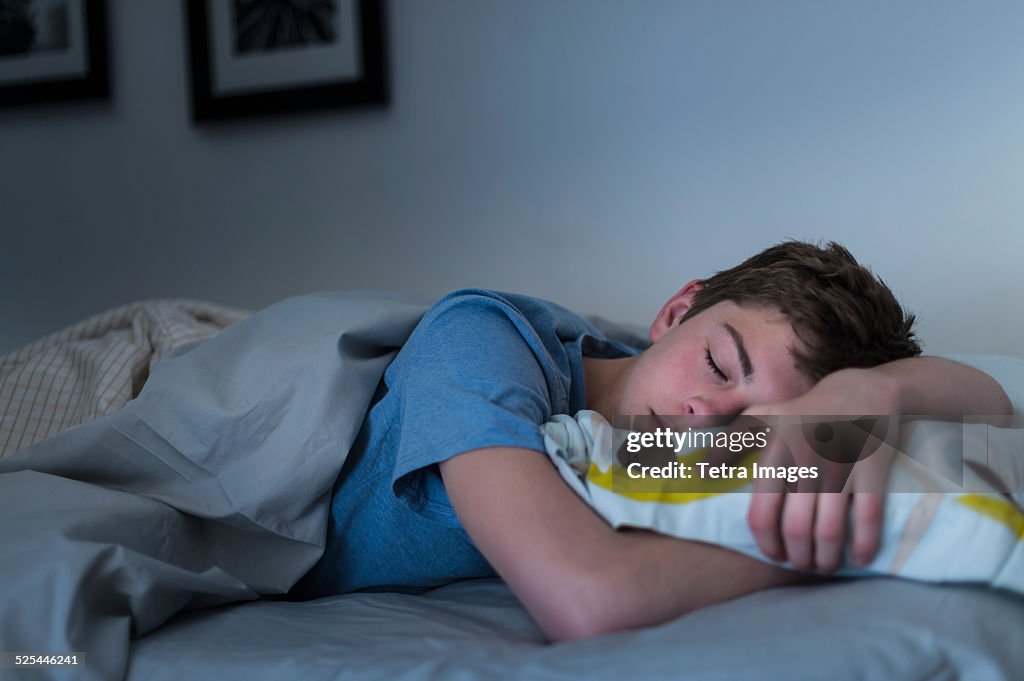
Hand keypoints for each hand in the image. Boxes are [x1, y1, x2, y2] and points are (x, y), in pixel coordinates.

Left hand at [741, 368, 900, 573]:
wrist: (862, 391)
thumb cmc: (804, 411)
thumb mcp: (762, 417)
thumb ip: (729, 444)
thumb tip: (702, 473)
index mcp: (776, 450)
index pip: (762, 512)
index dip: (766, 543)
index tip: (774, 556)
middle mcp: (806, 458)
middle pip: (795, 528)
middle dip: (798, 557)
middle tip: (801, 565)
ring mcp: (842, 464)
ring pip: (830, 529)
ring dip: (827, 558)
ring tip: (826, 566)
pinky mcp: (874, 468)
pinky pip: (868, 517)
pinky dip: (864, 545)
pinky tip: (859, 559)